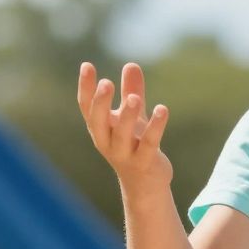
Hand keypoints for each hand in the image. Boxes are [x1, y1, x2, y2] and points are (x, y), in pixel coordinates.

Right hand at [77, 62, 171, 189]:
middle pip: (98, 122)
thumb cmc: (134, 144)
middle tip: (106, 83)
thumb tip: (131, 64)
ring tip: (133, 98)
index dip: (85, 88)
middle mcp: (107, 142)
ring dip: (127, 116)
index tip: (87, 65)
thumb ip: (131, 91)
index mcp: (100, 129)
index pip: (87, 107)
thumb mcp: (132, 117)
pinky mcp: (144, 162)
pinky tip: (162, 109)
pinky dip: (155, 127)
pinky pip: (149, 144)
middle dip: (101, 103)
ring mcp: (124, 154)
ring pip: (122, 135)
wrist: (145, 184)